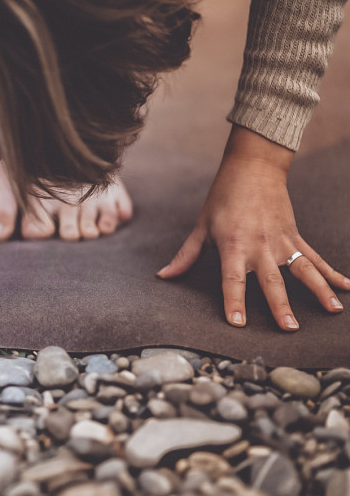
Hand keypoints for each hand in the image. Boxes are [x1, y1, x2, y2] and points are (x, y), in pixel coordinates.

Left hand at [157, 125, 349, 329]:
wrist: (253, 167)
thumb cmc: (223, 197)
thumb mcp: (201, 226)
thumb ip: (186, 255)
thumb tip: (164, 275)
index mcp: (233, 245)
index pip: (232, 279)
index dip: (234, 301)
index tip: (237, 323)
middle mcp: (260, 246)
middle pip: (271, 280)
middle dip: (281, 305)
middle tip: (289, 328)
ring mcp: (281, 241)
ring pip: (303, 269)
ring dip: (318, 290)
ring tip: (332, 310)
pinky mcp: (294, 236)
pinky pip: (315, 257)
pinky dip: (332, 272)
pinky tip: (346, 287)